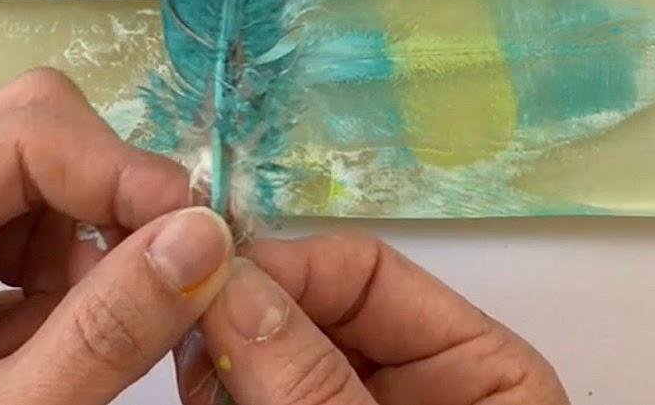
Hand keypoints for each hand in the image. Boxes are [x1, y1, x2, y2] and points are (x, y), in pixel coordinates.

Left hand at [0, 68, 234, 404]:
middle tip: (182, 261)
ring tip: (130, 320)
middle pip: (23, 139)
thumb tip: (203, 238)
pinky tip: (91, 334)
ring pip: (41, 185)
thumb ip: (101, 335)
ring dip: (101, 240)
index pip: (10, 140)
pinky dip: (82, 277)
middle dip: (110, 194)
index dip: (116, 169)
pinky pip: (31, 241)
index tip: (202, 223)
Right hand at [180, 231, 567, 404]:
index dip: (283, 263)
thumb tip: (232, 286)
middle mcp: (420, 382)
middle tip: (175, 323)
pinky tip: (199, 393)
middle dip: (241, 310)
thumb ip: (315, 382)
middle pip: (310, 311)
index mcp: (480, 366)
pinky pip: (259, 400)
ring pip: (272, 356)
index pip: (366, 271)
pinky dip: (223, 396)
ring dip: (221, 356)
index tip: (203, 271)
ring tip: (186, 366)